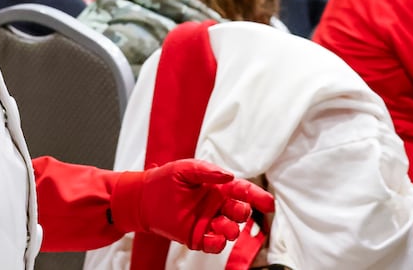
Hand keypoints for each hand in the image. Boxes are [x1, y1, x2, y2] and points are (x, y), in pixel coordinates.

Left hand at [110, 158, 274, 253]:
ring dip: (231, 230)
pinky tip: (211, 237)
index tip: (269, 204)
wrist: (142, 199)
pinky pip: (214, 244)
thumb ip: (207, 170)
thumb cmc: (164, 180)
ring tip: (221, 225)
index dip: (258, 197)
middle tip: (236, 212)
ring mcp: (207, 222)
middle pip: (240, 212)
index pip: (243, 191)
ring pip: (230, 230)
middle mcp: (215, 205)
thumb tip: (228, 176)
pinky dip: (217, 243)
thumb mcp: (185, 168)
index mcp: (217, 187)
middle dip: (243, 213)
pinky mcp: (197, 237)